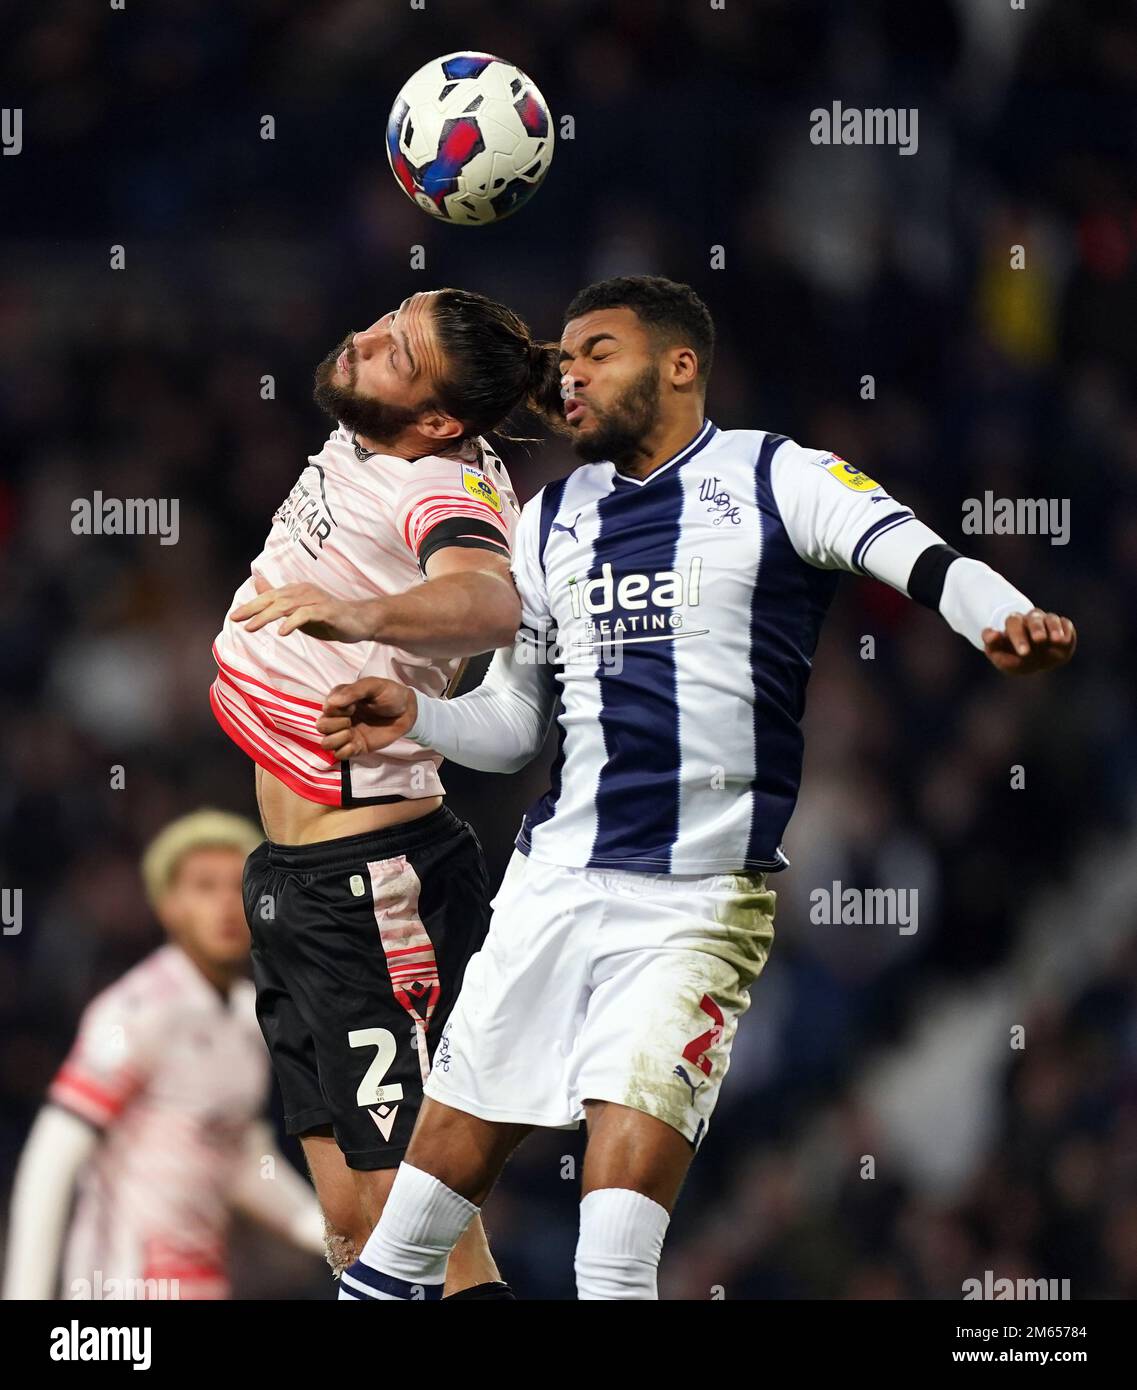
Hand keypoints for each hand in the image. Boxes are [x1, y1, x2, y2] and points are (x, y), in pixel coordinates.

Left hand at [230, 577, 381, 641]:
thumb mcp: (299, 609)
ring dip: (267, 616)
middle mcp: (304, 591)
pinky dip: (292, 622)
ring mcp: (315, 600)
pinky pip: (306, 615)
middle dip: (253, 608)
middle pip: (274, 599)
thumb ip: (279, 599)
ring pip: (286, 606)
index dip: (251, 606)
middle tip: (236, 619)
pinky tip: (281, 632)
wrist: (360, 621)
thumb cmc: (328, 616)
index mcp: (296, 591)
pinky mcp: (327, 611)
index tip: (234, 617)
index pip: (269, 597)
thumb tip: (258, 584)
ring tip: (252, 627)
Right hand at [316, 679, 418, 759]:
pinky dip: (345, 751)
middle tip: (351, 720)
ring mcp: (347, 733)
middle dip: (334, 725)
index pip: (325, 709)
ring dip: (337, 739)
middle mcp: (339, 717)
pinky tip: (357, 743)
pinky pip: (340, 755)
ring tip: (351, 733)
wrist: (407, 711)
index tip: (353, 706)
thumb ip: (353, 691)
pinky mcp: (355, 746)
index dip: (336, 710)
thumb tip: (331, 703)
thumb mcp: (373, 685)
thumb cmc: (389, 694)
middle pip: (321, 726)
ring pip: (326, 743)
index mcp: (340, 700)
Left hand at [982, 609, 1075, 674]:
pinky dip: (1066, 631)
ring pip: (1051, 619)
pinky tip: (1064, 641)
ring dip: (1054, 628)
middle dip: (1036, 628)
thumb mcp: (999, 656)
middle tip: (1039, 640)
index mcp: (1014, 624)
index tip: (1023, 652)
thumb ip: (992, 645)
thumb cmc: (1012, 658)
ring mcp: (1047, 622)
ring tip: (1056, 640)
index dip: (1018, 636)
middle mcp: (1031, 620)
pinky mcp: (1063, 627)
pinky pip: (1066, 624)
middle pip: (1034, 619)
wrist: (1031, 663)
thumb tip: (993, 634)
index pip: (1014, 623)